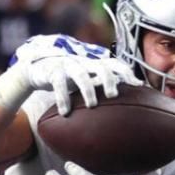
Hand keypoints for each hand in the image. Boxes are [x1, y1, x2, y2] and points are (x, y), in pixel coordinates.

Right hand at [0, 41, 141, 116]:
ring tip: (92, 104)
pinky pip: (58, 83)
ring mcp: (68, 65)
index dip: (127, 72)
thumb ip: (100, 88)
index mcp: (94, 64)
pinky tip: (65, 112)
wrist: (36, 70)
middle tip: (114, 95)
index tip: (138, 85)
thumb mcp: (85, 81)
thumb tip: (124, 110)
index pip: (115, 64)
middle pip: (102, 66)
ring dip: (88, 89)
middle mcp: (84, 62)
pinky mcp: (52, 70)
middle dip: (110, 79)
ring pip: (81, 73)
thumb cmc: (67, 79)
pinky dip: (62, 97)